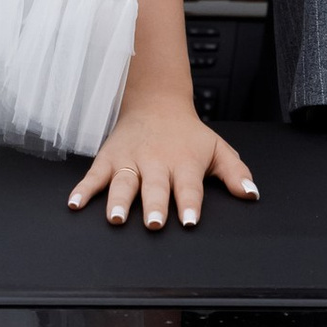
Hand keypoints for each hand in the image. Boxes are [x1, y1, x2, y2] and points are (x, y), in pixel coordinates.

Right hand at [69, 99, 257, 232]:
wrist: (157, 102)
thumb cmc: (188, 134)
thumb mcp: (217, 149)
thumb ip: (236, 174)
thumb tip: (251, 194)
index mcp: (184, 163)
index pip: (188, 187)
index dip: (190, 204)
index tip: (189, 221)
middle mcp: (156, 163)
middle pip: (155, 187)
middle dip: (154, 205)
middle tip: (154, 223)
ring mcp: (130, 160)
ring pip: (124, 182)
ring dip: (119, 200)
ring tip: (116, 218)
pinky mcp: (110, 157)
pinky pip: (95, 175)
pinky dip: (84, 189)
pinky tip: (75, 204)